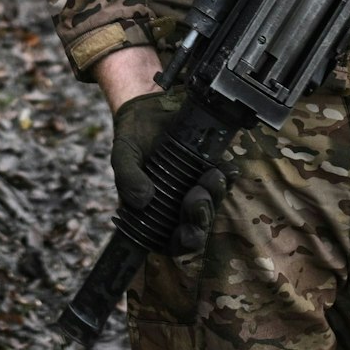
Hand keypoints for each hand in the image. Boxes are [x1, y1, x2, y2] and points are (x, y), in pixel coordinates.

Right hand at [110, 90, 226, 255]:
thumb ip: (127, 178)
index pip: (171, 242)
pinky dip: (227, 178)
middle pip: (197, 226)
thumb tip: (143, 199)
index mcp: (153, 213)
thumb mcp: (123, 155)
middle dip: (202, 216)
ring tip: (212, 175)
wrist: (147, 107)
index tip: (188, 232)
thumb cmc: (131, 136)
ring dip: (215, 196)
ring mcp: (193, 188)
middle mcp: (175, 205)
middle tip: (198, 195)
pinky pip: (223, 181)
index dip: (183, 242)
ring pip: (212, 205)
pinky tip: (225, 169)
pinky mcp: (207, 170)